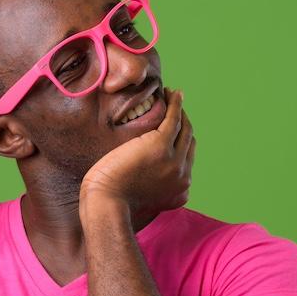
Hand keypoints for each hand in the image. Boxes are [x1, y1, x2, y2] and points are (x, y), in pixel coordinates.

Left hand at [80, 88, 195, 225]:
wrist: (107, 202)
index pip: (188, 157)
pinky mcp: (162, 145)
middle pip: (189, 140)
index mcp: (181, 190)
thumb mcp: (142, 197)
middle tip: (176, 104)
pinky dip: (175, 104)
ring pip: (184, 128)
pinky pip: (174, 119)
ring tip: (173, 94)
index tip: (176, 126)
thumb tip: (148, 174)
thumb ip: (153, 186)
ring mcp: (175, 161)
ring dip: (180, 108)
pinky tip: (171, 94)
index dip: (183, 139)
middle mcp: (184, 176)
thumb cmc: (114, 201)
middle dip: (184, 120)